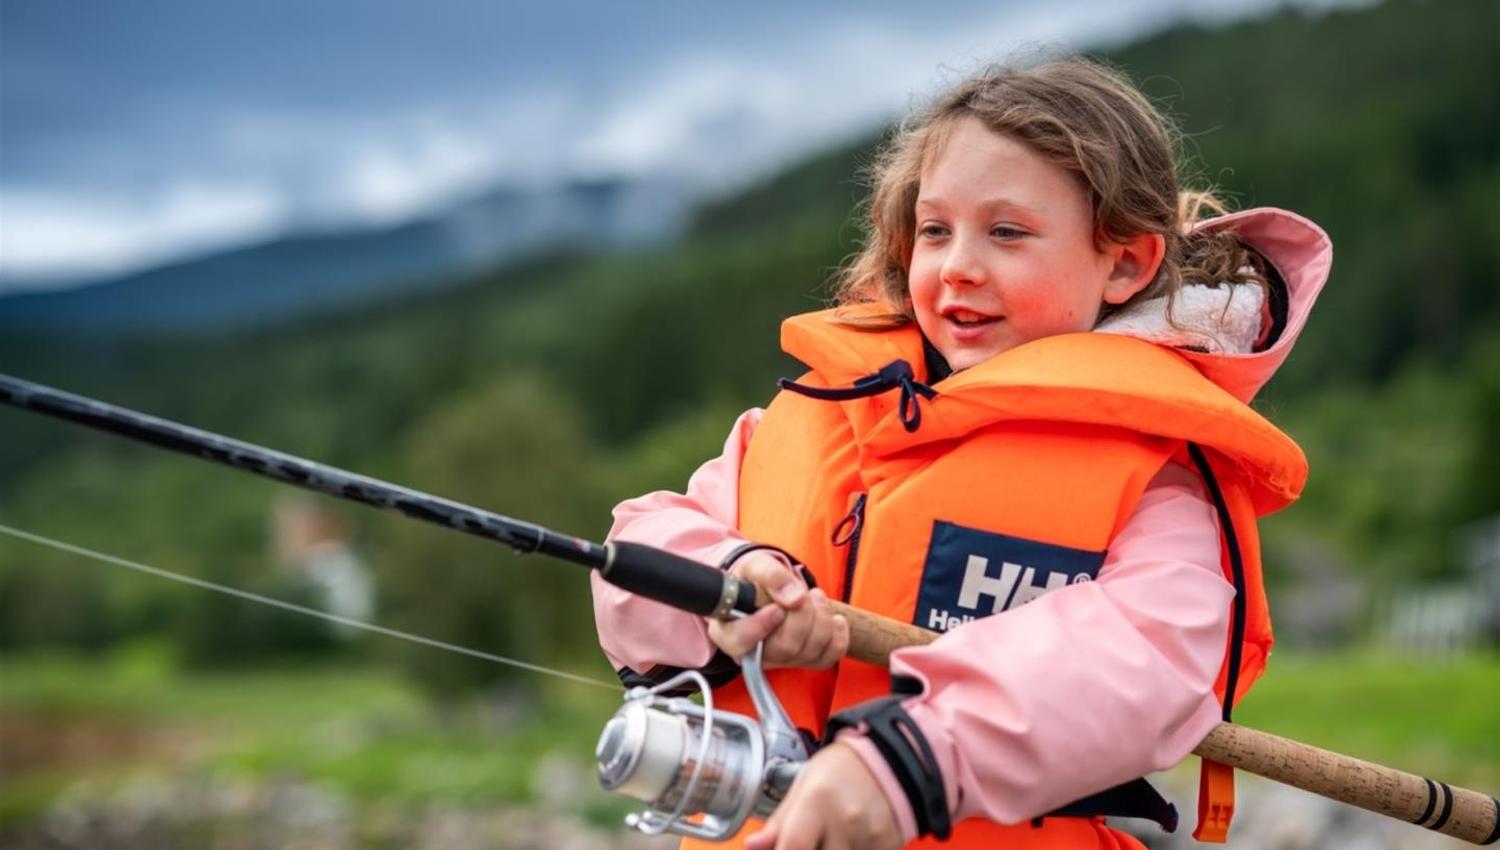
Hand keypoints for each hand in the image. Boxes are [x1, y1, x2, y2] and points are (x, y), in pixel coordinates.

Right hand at [706, 551, 848, 668]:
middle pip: (784, 647)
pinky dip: (838, 637)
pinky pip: (826, 659)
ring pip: (807, 652)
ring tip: (816, 597)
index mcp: (728, 630)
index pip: (741, 641)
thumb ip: (770, 574)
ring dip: (821, 621)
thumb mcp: (756, 565)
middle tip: (803, 594)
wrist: (767, 587)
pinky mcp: (800, 662)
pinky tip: (835, 619)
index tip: (776, 608)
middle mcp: (751, 653)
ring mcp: (777, 660)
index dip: (761, 626)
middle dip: (802, 615)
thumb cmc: (754, 579)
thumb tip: (795, 596)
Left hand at [745, 741, 902, 849]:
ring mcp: (869, 837)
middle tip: (808, 838)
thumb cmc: (842, 769)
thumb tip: (752, 845)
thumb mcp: (804, 784)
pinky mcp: (888, 847)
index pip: (792, 847)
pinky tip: (849, 840)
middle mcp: (844, 820)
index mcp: (816, 800)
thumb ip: (779, 822)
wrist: (893, 758)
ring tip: (828, 836)